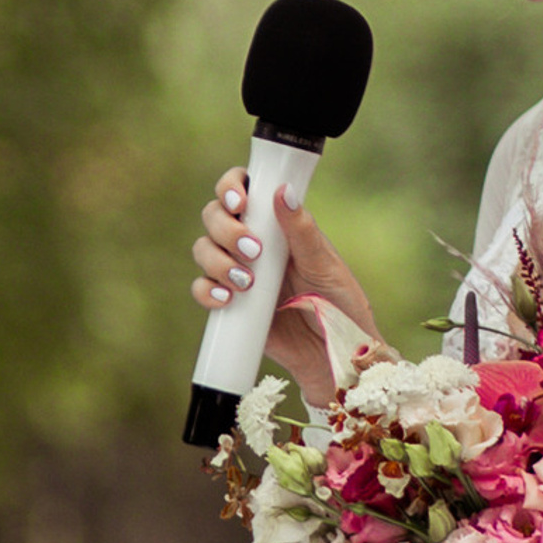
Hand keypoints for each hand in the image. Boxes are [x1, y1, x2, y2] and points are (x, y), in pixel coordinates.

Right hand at [190, 170, 381, 400]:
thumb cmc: (339, 306)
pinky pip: (202, 289)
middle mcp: (253, 243)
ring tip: (246, 282)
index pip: (245, 190)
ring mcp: (237, 273)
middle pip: (215, 216)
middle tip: (253, 251)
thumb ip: (303, 231)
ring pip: (204, 249)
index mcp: (277, 225)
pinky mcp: (229, 304)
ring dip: (217, 260)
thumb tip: (284, 191)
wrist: (333, 356)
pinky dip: (206, 291)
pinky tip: (226, 299)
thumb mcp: (325, 265)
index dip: (232, 186)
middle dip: (225, 228)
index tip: (240, 201)